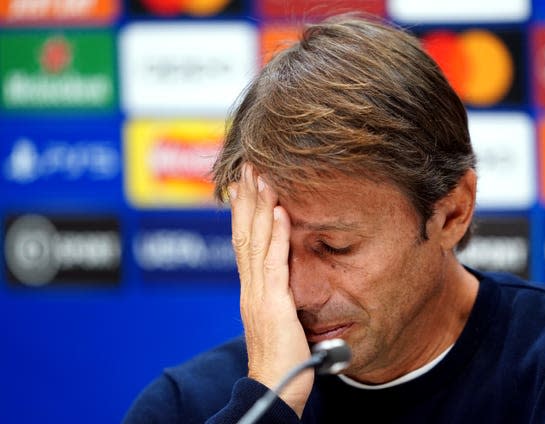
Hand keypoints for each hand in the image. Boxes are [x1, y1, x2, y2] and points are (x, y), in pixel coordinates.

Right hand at [228, 163, 311, 417]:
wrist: (275, 387)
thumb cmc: (280, 357)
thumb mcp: (275, 319)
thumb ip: (275, 295)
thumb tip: (281, 279)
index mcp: (250, 289)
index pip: (243, 242)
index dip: (242, 212)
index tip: (244, 185)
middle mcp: (249, 287)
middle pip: (244, 234)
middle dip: (246, 199)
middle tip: (248, 166)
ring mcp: (258, 294)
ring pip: (255, 241)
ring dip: (258, 206)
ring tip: (261, 176)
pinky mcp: (273, 304)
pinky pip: (274, 264)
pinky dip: (276, 236)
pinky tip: (280, 212)